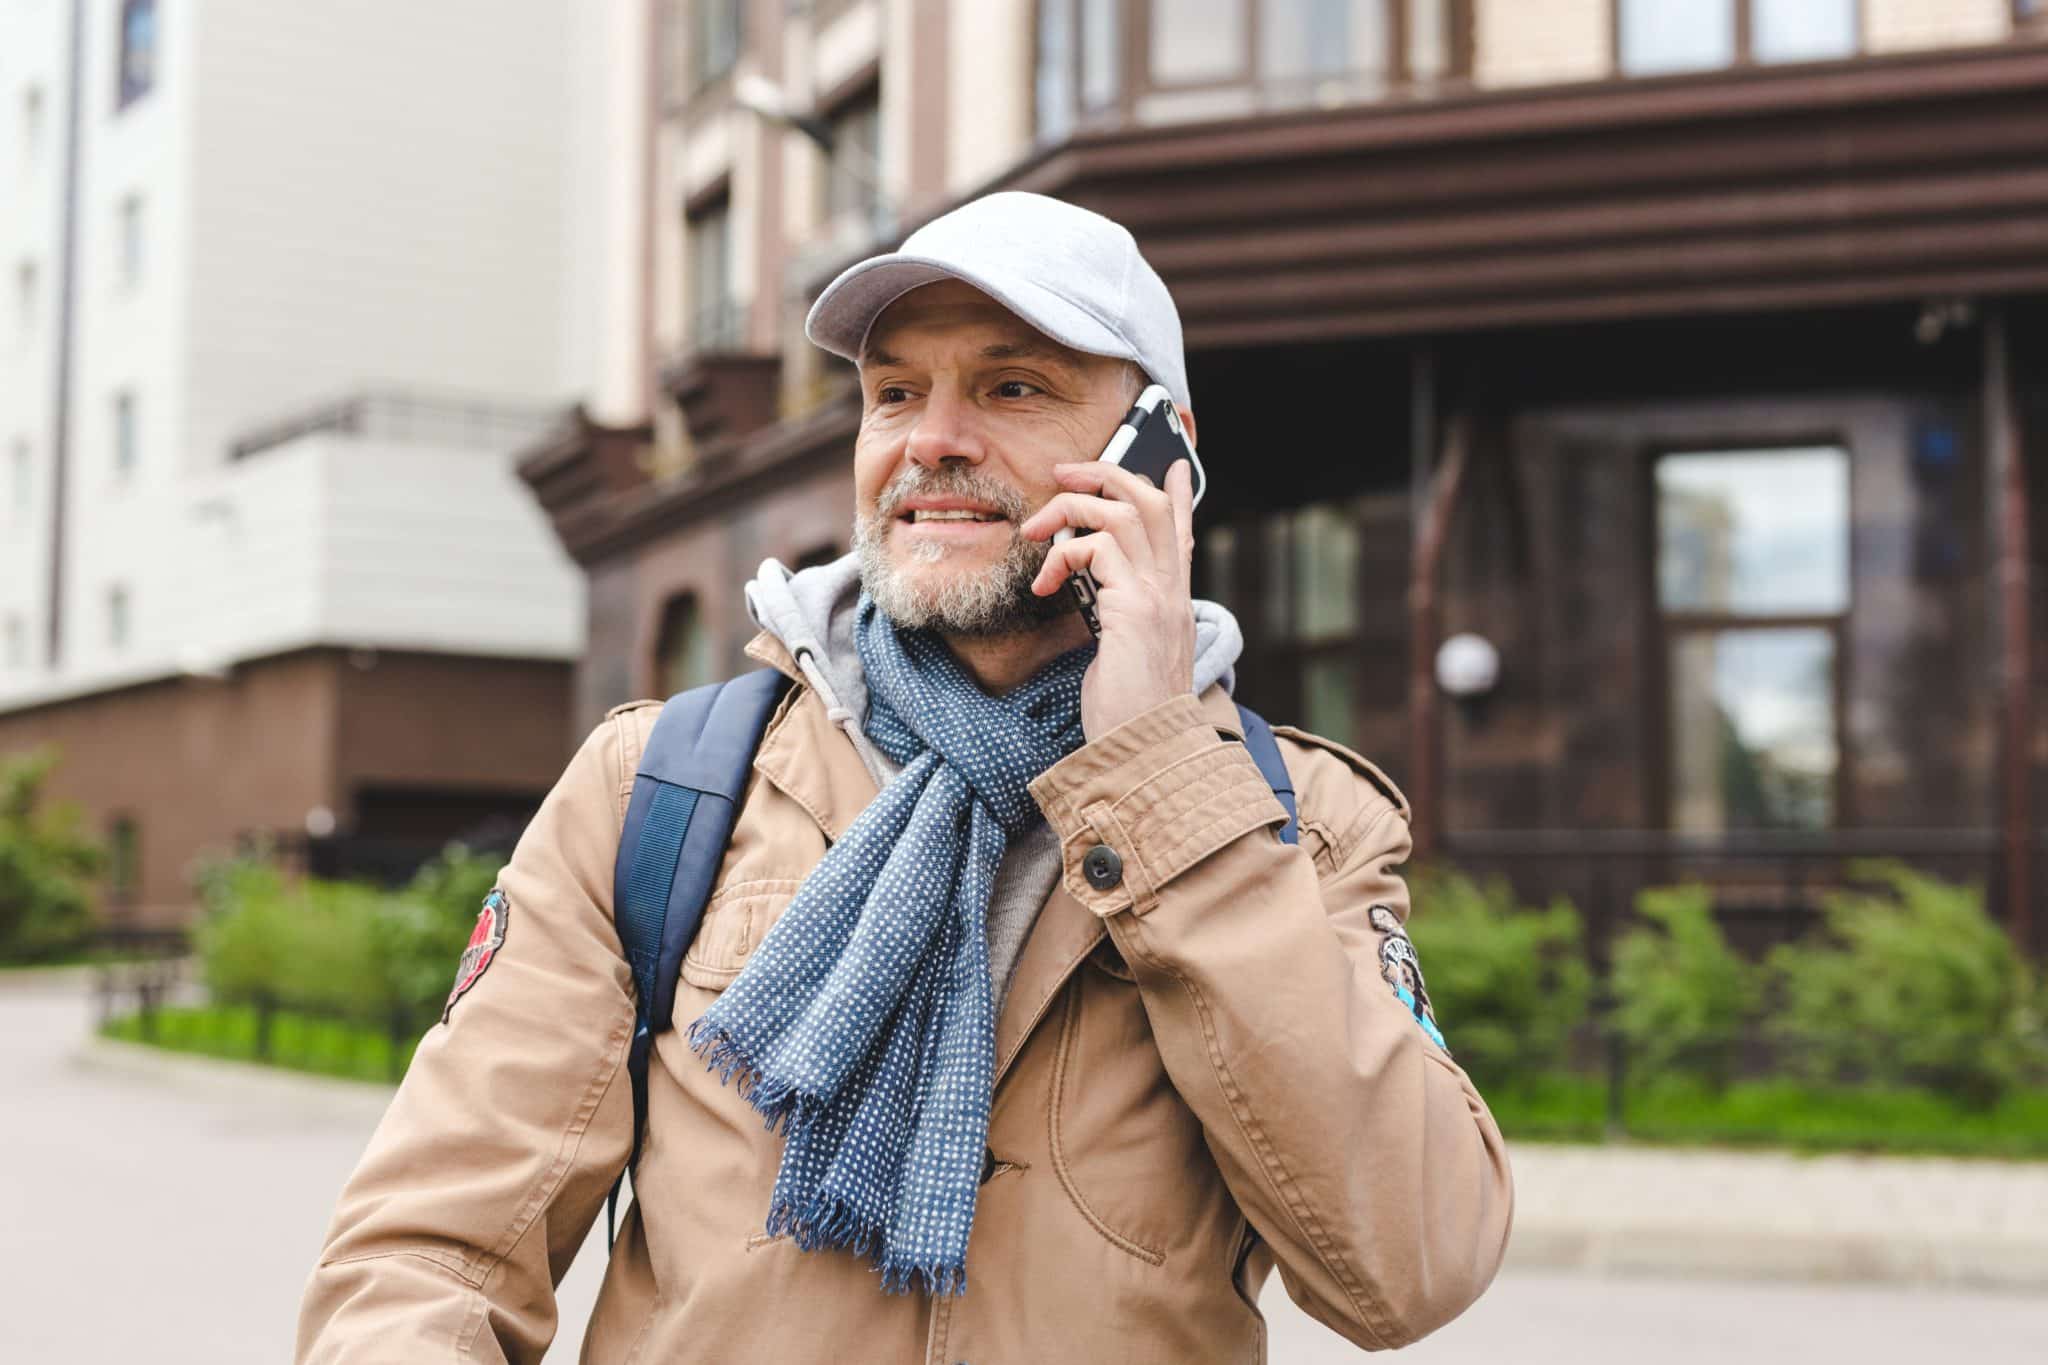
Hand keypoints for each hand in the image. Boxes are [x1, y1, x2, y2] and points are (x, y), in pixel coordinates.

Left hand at [1021, 458, 1196, 740]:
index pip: (1182, 533)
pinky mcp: (1135, 609)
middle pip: (1152, 503)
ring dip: (1072, 508)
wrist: (1144, 753)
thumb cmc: (1128, 714)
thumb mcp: (1127, 656)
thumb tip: (1100, 596)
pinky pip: (1097, 549)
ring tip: (1039, 530)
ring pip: (1124, 512)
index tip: (1174, 467)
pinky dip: (1064, 555)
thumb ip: (1122, 618)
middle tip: (1065, 474)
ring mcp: (1158, 597)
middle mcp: (1172, 592)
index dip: (1178, 494)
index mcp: (1173, 603)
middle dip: (1106, 475)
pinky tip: (1045, 584)